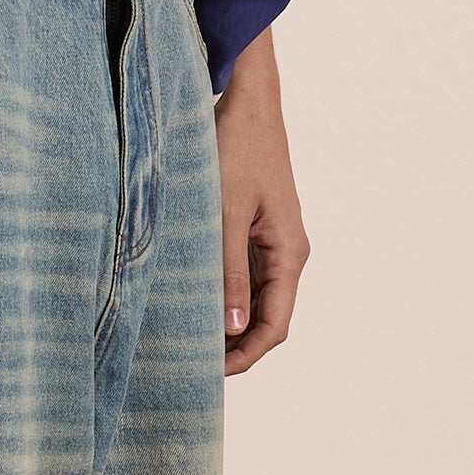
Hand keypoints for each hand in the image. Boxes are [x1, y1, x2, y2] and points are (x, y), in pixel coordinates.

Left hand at [214, 28, 306, 377]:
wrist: (246, 100)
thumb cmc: (235, 149)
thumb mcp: (224, 214)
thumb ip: (227, 272)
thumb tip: (229, 327)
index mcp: (289, 253)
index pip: (274, 327)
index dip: (244, 357)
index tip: (208, 374)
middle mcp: (286, 252)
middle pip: (265, 318)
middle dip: (232, 345)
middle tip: (188, 362)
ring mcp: (271, 240)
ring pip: (252, 298)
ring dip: (224, 319)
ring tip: (184, 335)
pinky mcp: (254, 227)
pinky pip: (242, 273)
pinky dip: (220, 292)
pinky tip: (190, 298)